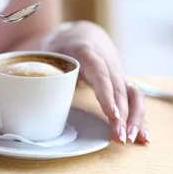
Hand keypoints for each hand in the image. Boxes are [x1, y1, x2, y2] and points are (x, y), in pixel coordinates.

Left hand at [46, 21, 148, 144]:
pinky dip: (140, 117)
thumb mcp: (48, 53)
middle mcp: (108, 62)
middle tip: (120, 137)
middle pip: (120, 88)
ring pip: (134, 94)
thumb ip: (41, 70)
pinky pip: (135, 99)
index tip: (113, 114)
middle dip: (124, 115)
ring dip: (136, 118)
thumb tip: (30, 92)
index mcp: (87, 52)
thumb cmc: (62, 46)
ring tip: (133, 140)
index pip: (100, 73)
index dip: (107, 94)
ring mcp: (117, 72)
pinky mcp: (122, 83)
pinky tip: (143, 136)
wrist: (82, 33)